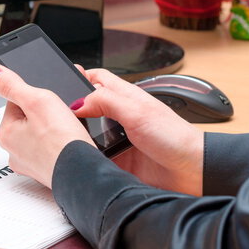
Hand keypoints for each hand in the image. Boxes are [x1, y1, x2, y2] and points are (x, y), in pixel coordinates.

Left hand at [0, 64, 94, 187]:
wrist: (84, 174)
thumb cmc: (62, 142)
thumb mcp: (37, 100)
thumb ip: (13, 84)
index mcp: (5, 133)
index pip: (16, 101)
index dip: (36, 96)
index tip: (49, 103)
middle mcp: (13, 151)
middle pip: (30, 117)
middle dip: (46, 113)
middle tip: (60, 118)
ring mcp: (30, 163)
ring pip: (42, 133)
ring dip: (55, 128)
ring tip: (66, 131)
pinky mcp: (47, 170)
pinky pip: (52, 148)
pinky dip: (60, 144)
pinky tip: (69, 143)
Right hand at [72, 67, 203, 195]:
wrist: (191, 172)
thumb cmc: (175, 137)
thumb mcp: (138, 111)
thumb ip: (106, 101)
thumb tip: (78, 102)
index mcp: (125, 96)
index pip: (96, 78)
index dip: (79, 76)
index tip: (61, 81)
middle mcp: (118, 115)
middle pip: (86, 105)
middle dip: (71, 108)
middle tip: (57, 113)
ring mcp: (116, 138)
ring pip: (86, 131)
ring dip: (77, 134)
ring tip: (66, 136)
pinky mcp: (114, 159)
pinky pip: (93, 155)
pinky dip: (85, 155)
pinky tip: (79, 157)